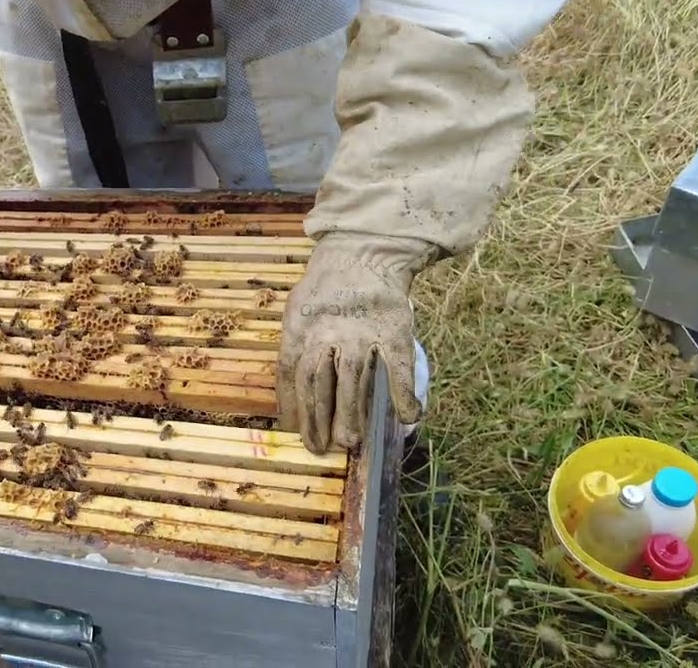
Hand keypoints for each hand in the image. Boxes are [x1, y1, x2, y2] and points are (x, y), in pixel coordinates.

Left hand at [277, 233, 426, 453]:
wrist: (363, 250)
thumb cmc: (326, 288)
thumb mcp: (299, 310)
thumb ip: (296, 345)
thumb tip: (293, 393)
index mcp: (298, 328)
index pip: (289, 373)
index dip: (292, 406)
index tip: (295, 431)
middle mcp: (326, 332)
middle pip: (319, 382)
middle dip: (318, 419)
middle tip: (321, 447)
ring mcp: (360, 332)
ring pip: (353, 380)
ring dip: (352, 414)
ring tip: (351, 441)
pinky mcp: (391, 330)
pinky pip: (398, 367)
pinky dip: (403, 394)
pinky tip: (407, 416)